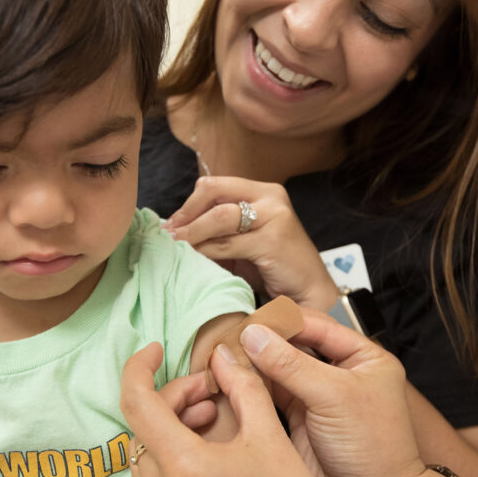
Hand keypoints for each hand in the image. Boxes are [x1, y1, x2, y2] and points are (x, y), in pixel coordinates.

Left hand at [121, 342, 357, 476]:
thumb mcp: (270, 438)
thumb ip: (243, 387)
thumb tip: (222, 355)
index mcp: (182, 466)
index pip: (136, 402)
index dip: (139, 367)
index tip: (156, 349)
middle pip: (143, 424)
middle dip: (174, 395)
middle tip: (213, 389)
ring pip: (147, 449)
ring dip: (173, 422)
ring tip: (216, 415)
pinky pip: (157, 474)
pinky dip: (175, 450)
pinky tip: (211, 446)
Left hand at [164, 176, 339, 310]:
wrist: (308, 291)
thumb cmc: (274, 267)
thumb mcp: (244, 241)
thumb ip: (219, 230)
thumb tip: (176, 229)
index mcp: (264, 191)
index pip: (215, 185)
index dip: (189, 204)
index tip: (172, 224)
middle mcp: (271, 197)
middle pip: (214, 193)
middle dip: (186, 214)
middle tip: (169, 234)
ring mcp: (275, 216)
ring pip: (219, 217)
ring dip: (192, 233)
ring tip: (175, 246)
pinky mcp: (273, 240)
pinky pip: (227, 243)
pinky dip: (205, 251)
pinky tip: (194, 259)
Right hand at [238, 310, 428, 476]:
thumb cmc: (374, 448)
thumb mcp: (334, 396)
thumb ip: (291, 364)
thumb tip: (254, 335)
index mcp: (363, 357)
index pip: (317, 326)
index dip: (283, 322)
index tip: (250, 320)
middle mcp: (340, 372)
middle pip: (296, 345)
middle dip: (265, 342)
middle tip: (231, 336)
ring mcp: (318, 395)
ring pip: (280, 369)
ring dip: (255, 363)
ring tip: (225, 354)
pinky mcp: (299, 418)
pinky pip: (272, 394)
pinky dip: (253, 386)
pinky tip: (231, 377)